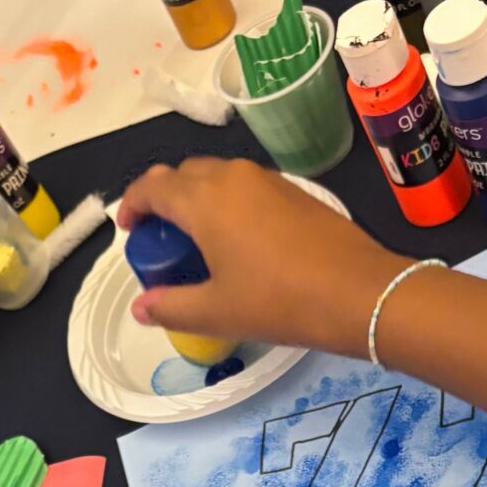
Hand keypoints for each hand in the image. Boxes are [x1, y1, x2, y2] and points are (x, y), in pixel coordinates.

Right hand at [117, 158, 400, 357]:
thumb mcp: (218, 312)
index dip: (132, 205)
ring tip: (198, 242)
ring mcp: (267, 180)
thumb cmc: (280, 301)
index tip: (128, 230)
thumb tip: (140, 307)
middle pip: (183, 175)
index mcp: (204, 199)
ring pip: (217, 177)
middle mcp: (232, 176)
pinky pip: (246, 188)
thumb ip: (171, 306)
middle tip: (162, 239)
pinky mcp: (294, 191)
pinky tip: (238, 241)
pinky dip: (228, 205)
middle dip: (163, 200)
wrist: (359, 291)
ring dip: (198, 200)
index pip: (152, 186)